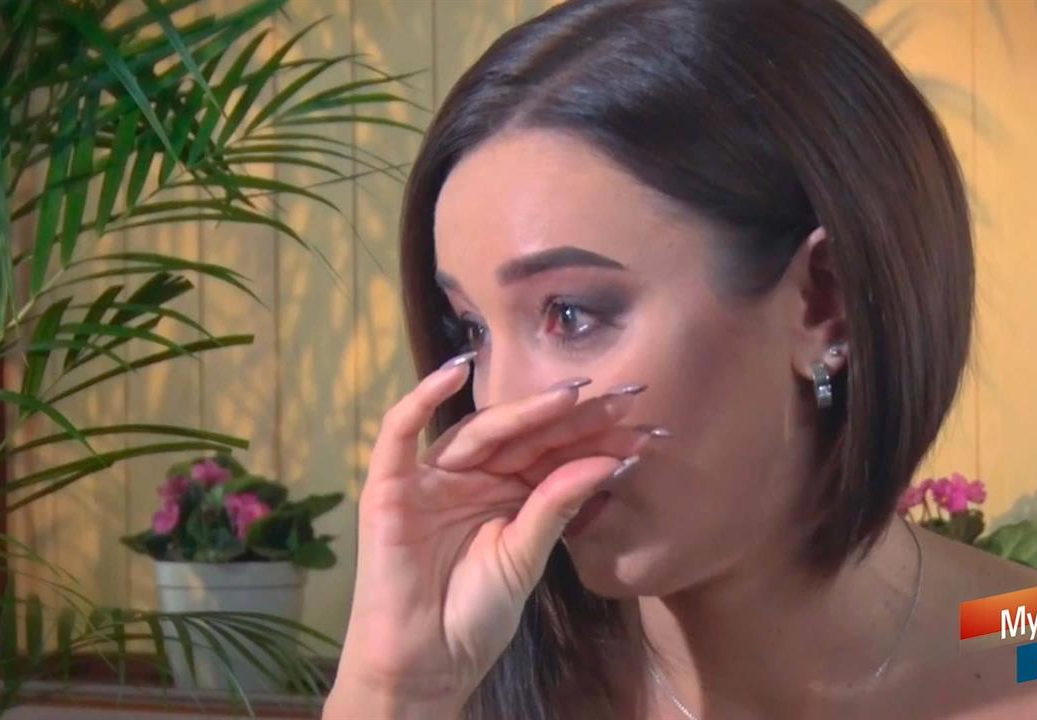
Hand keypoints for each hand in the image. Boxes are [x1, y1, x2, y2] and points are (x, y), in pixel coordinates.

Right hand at [325, 355, 657, 716]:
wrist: (425, 665)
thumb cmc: (473, 615)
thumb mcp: (526, 557)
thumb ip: (558, 506)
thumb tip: (607, 462)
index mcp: (507, 492)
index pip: (555, 454)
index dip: (597, 439)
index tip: (646, 428)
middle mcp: (472, 476)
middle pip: (526, 436)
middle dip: (575, 417)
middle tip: (625, 399)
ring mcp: (431, 478)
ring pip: (481, 431)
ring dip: (523, 410)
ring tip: (572, 394)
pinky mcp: (390, 487)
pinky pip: (399, 434)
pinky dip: (421, 399)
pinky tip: (454, 372)